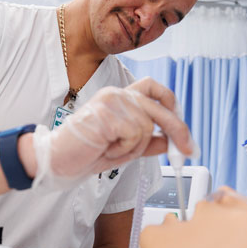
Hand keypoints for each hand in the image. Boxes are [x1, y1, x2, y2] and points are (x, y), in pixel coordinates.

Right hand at [33, 77, 193, 181]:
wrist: (57, 160)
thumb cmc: (86, 152)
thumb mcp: (124, 147)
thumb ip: (148, 141)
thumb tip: (172, 141)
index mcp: (119, 98)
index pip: (151, 86)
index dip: (170, 100)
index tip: (179, 121)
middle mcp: (116, 94)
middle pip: (158, 106)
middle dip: (178, 129)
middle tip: (189, 150)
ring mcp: (111, 102)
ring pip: (147, 126)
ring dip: (135, 147)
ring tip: (112, 150)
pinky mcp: (106, 114)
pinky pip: (134, 135)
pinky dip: (124, 150)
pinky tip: (106, 149)